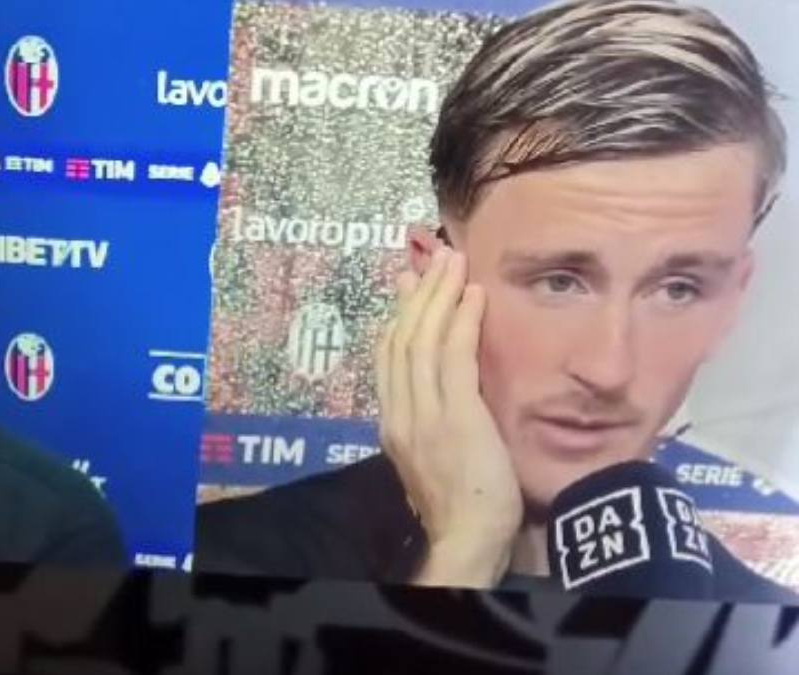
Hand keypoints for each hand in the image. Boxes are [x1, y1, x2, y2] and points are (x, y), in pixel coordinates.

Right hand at [375, 248, 522, 587]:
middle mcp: (400, 413)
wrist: (468, 538)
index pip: (388, 358)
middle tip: (435, 256)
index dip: (399, 316)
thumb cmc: (459, 505)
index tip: (410, 283)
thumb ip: (426, 421)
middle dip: (419, 294)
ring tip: (454, 262)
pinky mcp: (455, 417)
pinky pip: (454, 358)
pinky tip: (472, 296)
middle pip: (401, 340)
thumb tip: (433, 389)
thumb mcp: (430, 457)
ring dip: (439, 296)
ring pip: (423, 340)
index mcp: (391, 423)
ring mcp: (424, 414)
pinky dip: (461, 321)